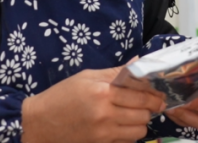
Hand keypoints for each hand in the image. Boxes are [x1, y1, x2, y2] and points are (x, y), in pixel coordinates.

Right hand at [22, 66, 165, 142]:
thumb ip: (115, 72)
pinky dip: (130, 134)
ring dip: (141, 122)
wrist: (38, 124)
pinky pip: (128, 141)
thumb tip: (138, 62)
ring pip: (139, 130)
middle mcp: (105, 113)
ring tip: (135, 115)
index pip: (140, 94)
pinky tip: (124, 126)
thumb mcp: (86, 77)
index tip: (159, 94)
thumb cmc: (61, 96)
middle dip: (150, 108)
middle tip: (150, 104)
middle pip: (143, 113)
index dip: (154, 95)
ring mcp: (103, 133)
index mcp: (102, 92)